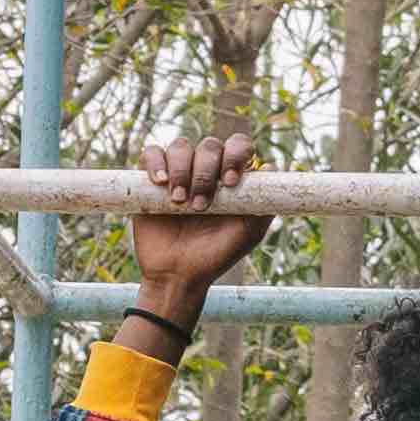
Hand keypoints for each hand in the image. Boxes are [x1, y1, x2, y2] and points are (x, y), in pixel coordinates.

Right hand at [127, 129, 274, 317]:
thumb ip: (263, 205)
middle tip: (201, 206)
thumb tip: (269, 168)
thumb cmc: (215, 255)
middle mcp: (205, 170)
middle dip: (206, 173)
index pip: (237, 146)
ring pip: (181, 146)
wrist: (177, 275)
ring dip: (182, 171)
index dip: (235, 155)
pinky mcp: (149, 180)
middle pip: (209, 145)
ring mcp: (178, 172)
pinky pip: (151, 153)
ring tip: (180, 202)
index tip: (231, 182)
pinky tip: (161, 182)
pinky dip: (156, 162)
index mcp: (230, 177)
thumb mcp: (247, 234)